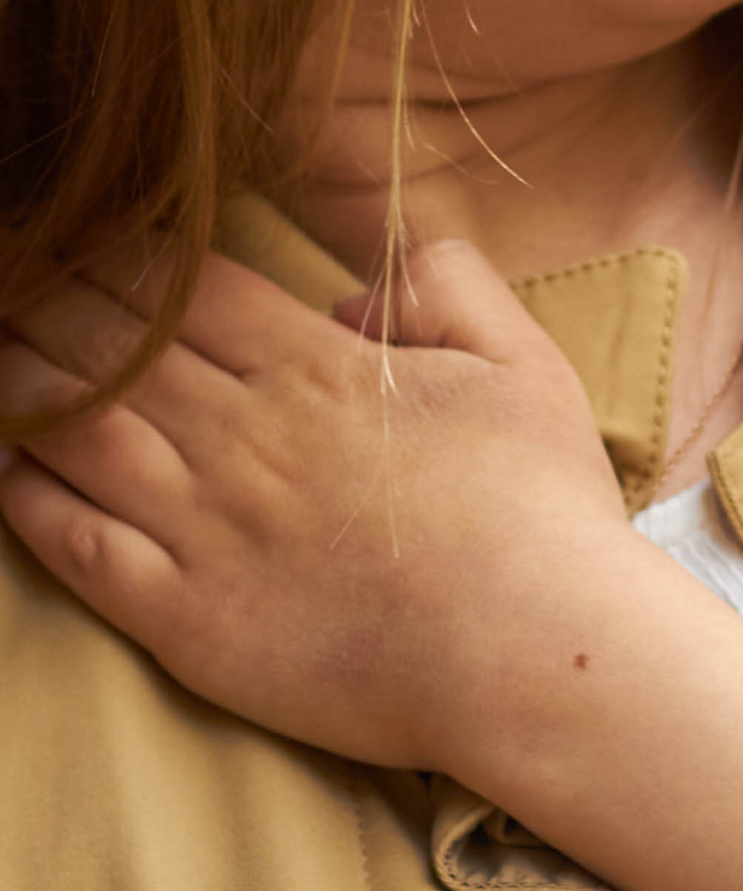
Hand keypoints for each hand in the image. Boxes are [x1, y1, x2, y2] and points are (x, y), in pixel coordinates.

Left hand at [0, 242, 632, 767]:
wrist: (536, 653)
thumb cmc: (542, 514)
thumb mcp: (525, 363)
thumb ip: (450, 287)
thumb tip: (360, 286)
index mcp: (319, 370)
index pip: (185, 289)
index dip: (120, 256)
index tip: (81, 238)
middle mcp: (247, 437)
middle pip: (113, 347)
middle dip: (48, 302)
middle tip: (13, 280)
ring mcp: (209, 528)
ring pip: (77, 431)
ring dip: (20, 383)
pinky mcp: (190, 619)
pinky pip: (80, 545)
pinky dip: (27, 499)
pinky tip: (5, 469)